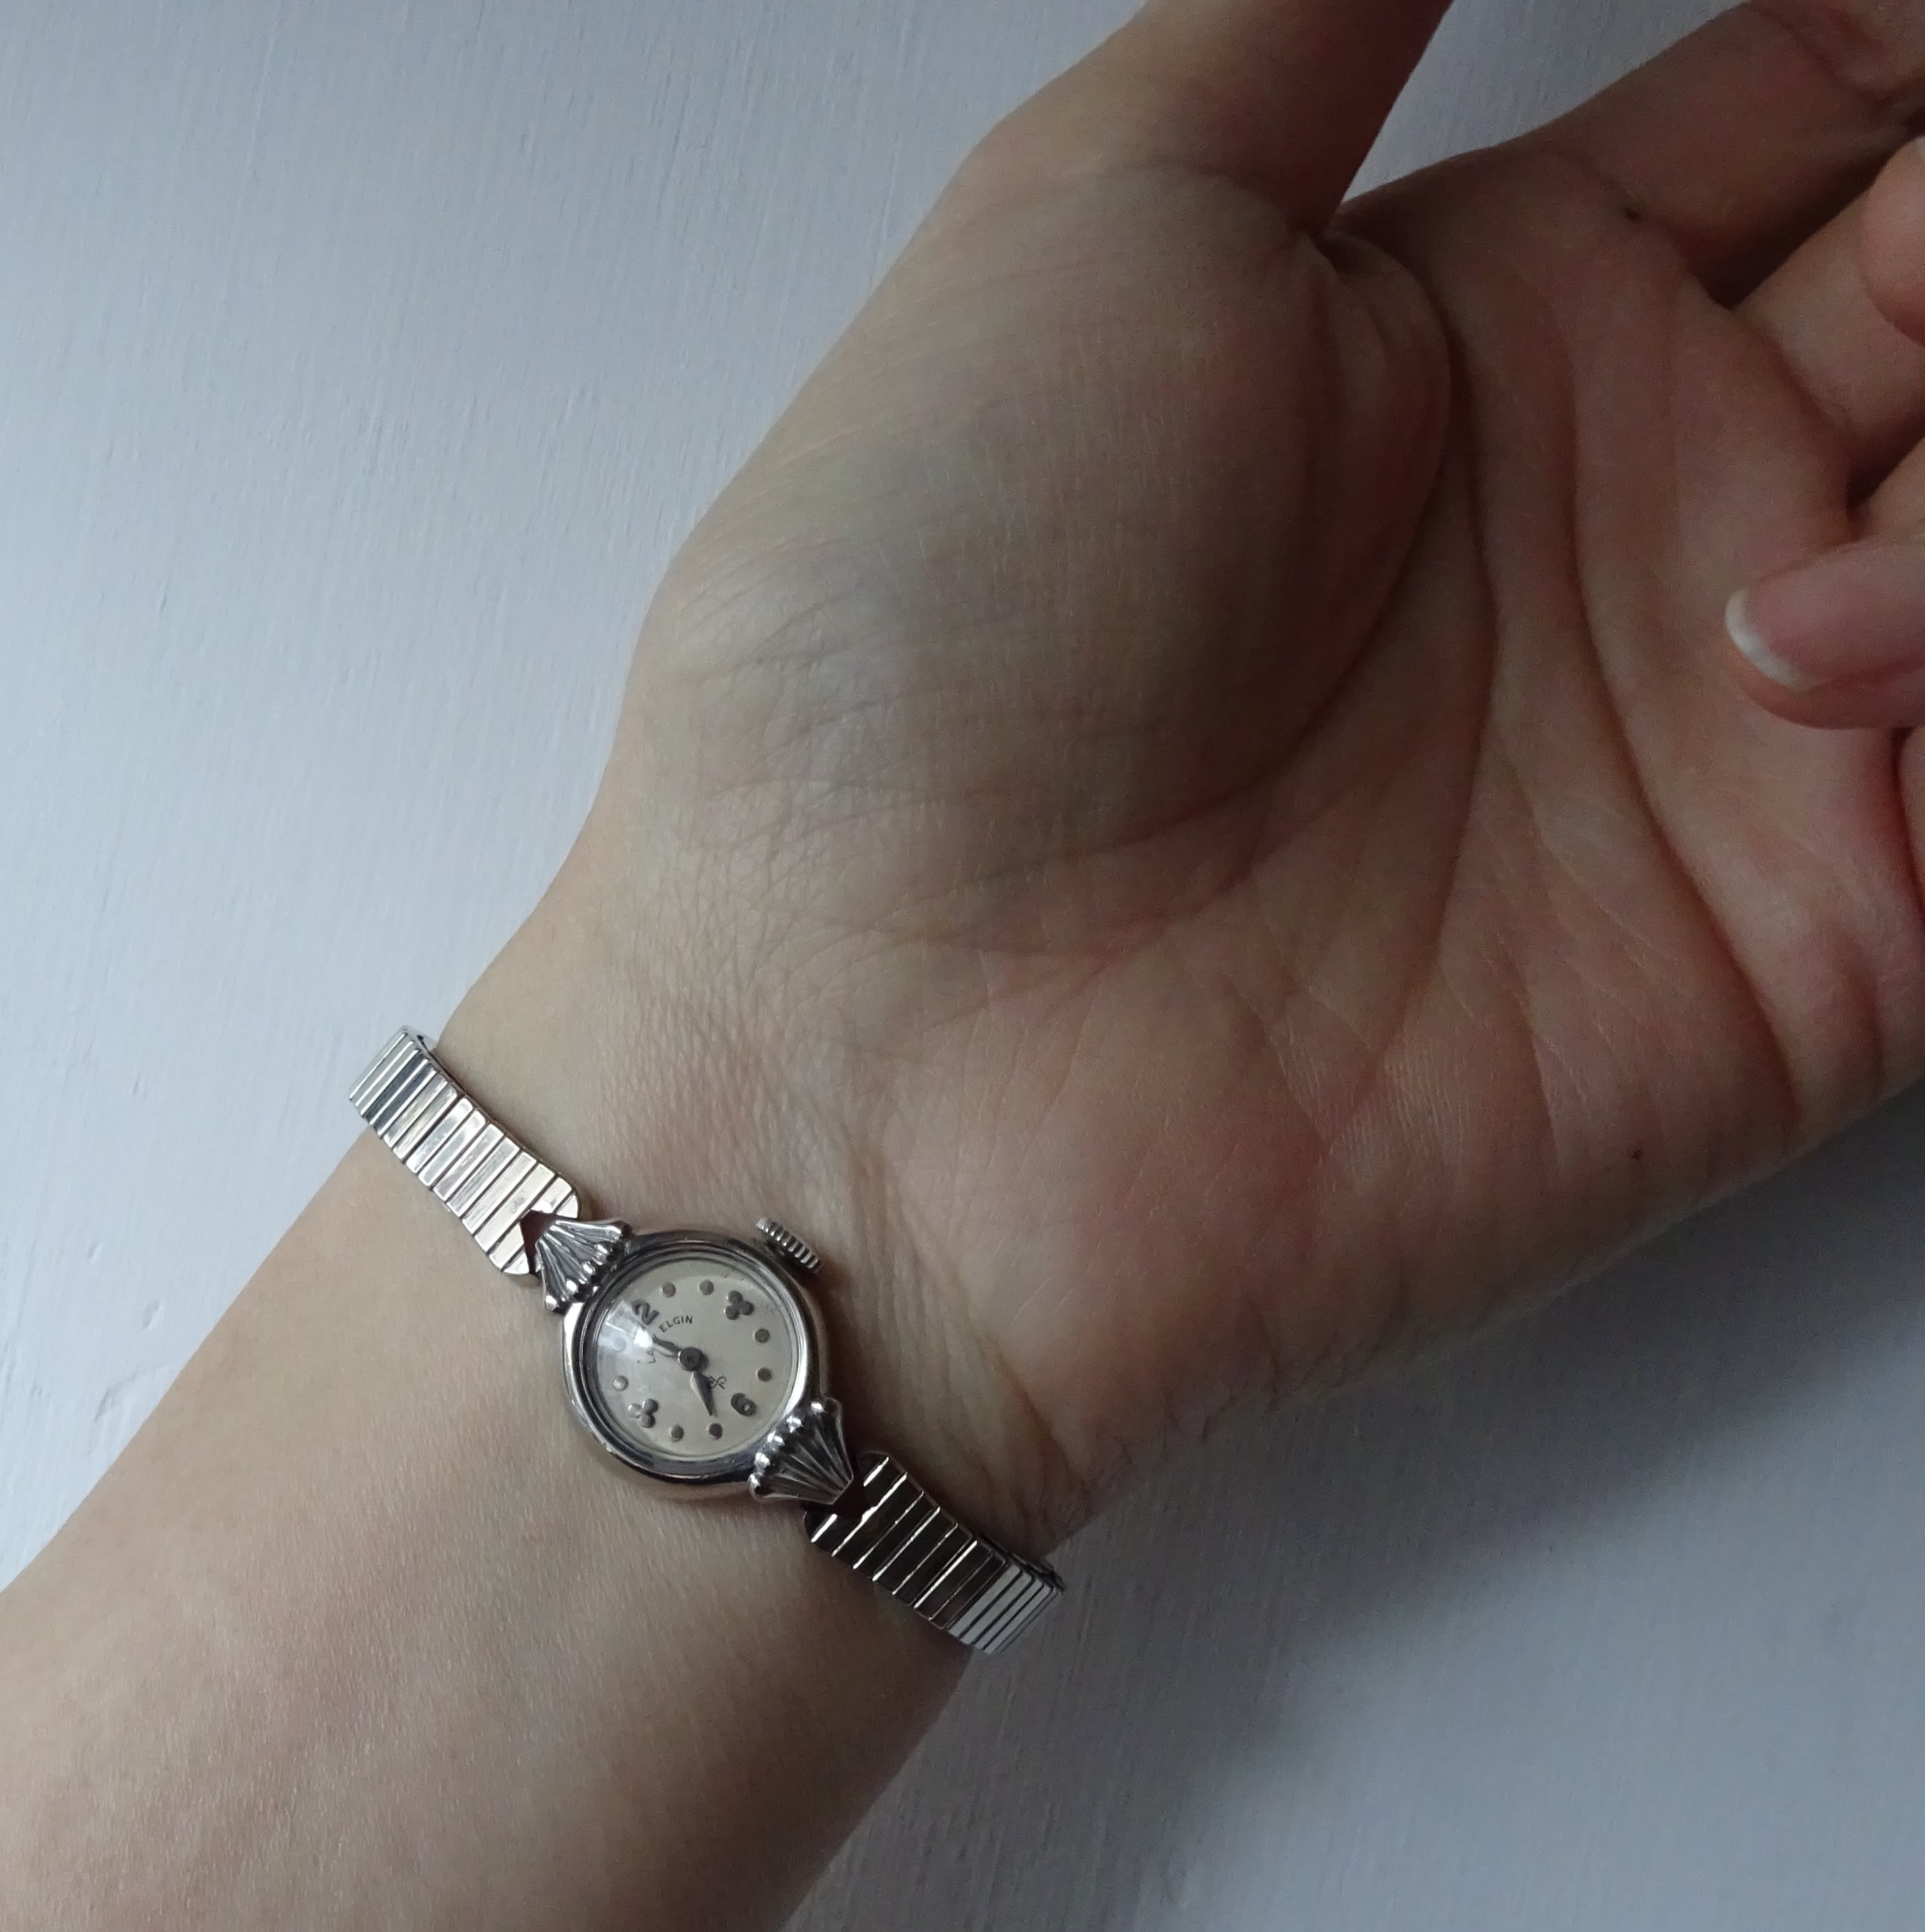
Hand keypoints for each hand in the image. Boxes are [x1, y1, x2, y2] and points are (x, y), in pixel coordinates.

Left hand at [456, 0, 1924, 1550]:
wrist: (881, 1055)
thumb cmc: (918, 638)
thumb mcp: (1095, 220)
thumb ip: (1314, 17)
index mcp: (1499, 312)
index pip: (1834, 94)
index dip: (1902, 42)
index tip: (1894, 42)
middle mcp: (1648, 511)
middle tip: (1904, 267)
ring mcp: (1746, 736)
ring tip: (1790, 565)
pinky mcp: (1818, 954)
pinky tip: (1817, 644)